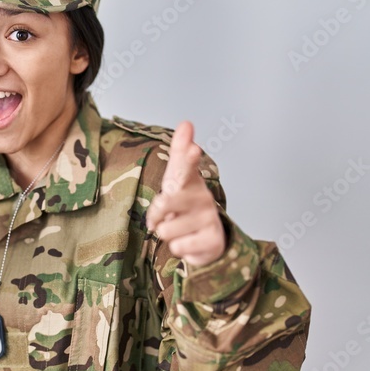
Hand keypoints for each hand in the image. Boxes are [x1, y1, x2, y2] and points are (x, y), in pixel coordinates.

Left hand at [146, 120, 225, 267]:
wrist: (207, 237)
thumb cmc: (185, 203)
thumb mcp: (177, 179)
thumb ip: (178, 153)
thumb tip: (187, 122)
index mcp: (190, 181)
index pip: (186, 167)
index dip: (187, 158)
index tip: (192, 149)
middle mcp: (203, 197)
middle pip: (165, 203)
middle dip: (157, 215)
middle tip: (166, 215)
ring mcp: (210, 219)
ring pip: (166, 230)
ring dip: (167, 234)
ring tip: (179, 229)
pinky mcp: (213, 241)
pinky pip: (178, 247)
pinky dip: (179, 248)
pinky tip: (189, 241)